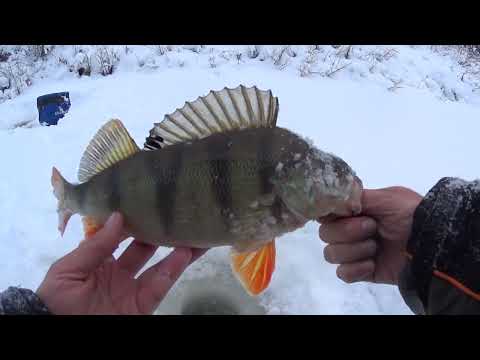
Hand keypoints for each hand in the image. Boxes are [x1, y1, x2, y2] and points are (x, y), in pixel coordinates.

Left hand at [36, 212, 206, 313]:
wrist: (56, 330)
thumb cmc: (57, 298)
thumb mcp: (68, 268)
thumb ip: (95, 245)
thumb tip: (118, 216)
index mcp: (99, 260)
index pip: (122, 236)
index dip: (135, 221)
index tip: (149, 201)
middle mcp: (120, 272)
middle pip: (145, 248)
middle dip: (160, 231)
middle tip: (176, 211)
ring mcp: (131, 289)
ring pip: (160, 266)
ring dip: (176, 249)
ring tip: (192, 230)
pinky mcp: (141, 306)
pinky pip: (160, 287)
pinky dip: (173, 270)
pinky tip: (186, 252)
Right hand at [319, 186, 421, 284]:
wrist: (431, 244)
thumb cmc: (411, 215)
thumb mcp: (386, 197)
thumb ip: (355, 197)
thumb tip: (333, 198)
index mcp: (355, 210)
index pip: (326, 213)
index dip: (330, 215)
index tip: (343, 214)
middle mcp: (352, 230)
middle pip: (325, 234)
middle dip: (346, 231)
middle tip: (371, 228)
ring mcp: (356, 252)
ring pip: (331, 254)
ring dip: (353, 250)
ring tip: (376, 248)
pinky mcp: (362, 272)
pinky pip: (343, 274)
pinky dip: (355, 270)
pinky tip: (372, 265)